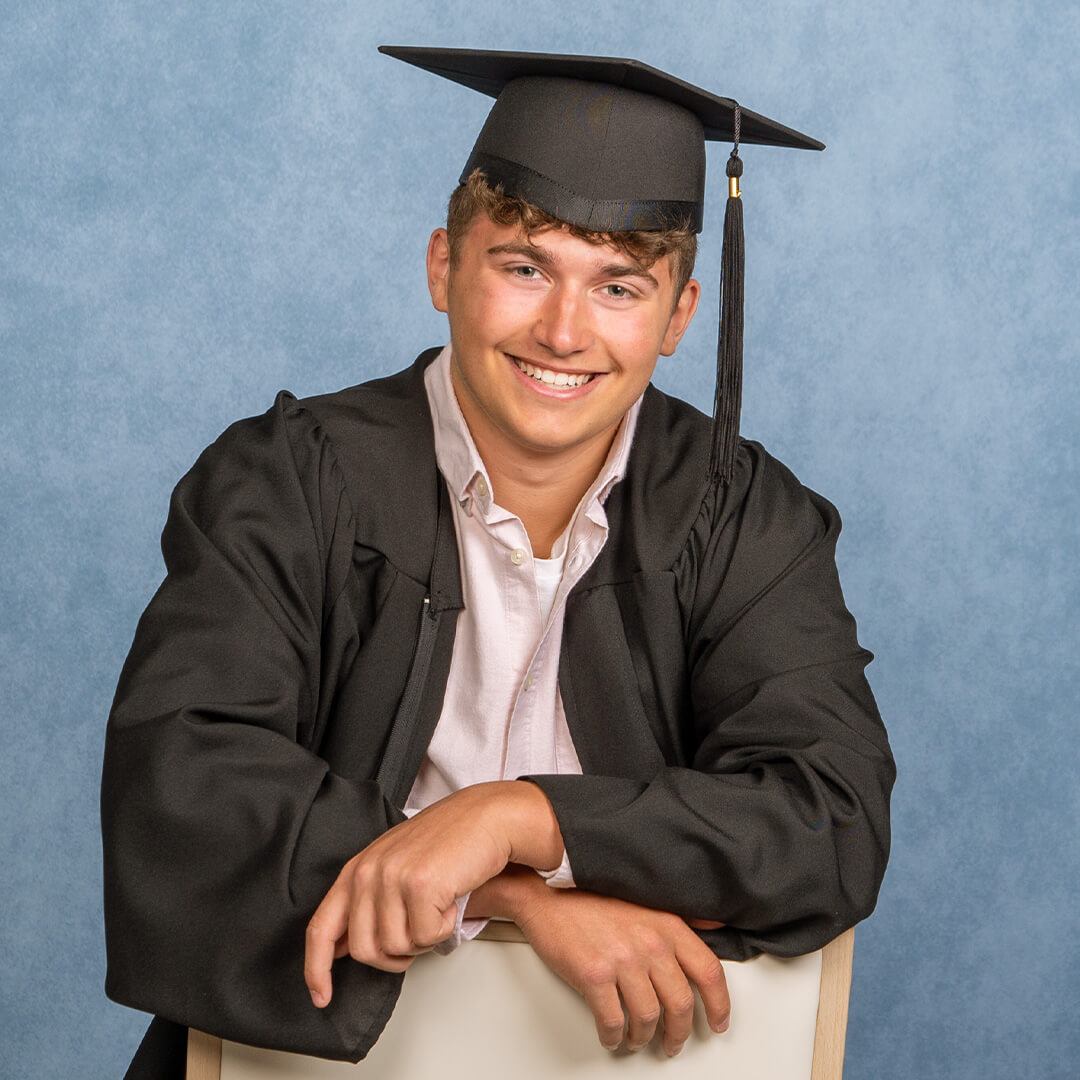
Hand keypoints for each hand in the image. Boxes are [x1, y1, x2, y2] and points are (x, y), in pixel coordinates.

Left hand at [304, 782, 562, 1005]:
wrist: (487, 816)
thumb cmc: (448, 841)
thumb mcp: (394, 866)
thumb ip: (367, 901)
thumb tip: (343, 947)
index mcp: (356, 868)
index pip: (320, 927)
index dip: (316, 968)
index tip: (321, 997)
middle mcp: (368, 871)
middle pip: (364, 950)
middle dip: (394, 956)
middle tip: (419, 933)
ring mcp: (392, 877)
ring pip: (396, 947)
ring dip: (424, 938)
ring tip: (437, 906)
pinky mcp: (419, 885)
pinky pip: (426, 937)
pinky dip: (444, 927)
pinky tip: (450, 899)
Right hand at [505, 876, 730, 1056]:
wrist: (546, 893)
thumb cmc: (591, 897)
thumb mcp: (644, 899)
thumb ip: (682, 917)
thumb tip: (715, 924)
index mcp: (666, 924)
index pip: (708, 971)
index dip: (719, 1005)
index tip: (718, 1023)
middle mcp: (649, 942)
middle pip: (681, 1003)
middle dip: (679, 1032)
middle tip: (673, 1042)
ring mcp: (621, 960)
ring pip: (648, 1018)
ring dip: (643, 1037)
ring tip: (637, 1039)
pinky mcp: (593, 975)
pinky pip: (613, 1021)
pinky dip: (614, 1037)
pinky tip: (612, 1036)